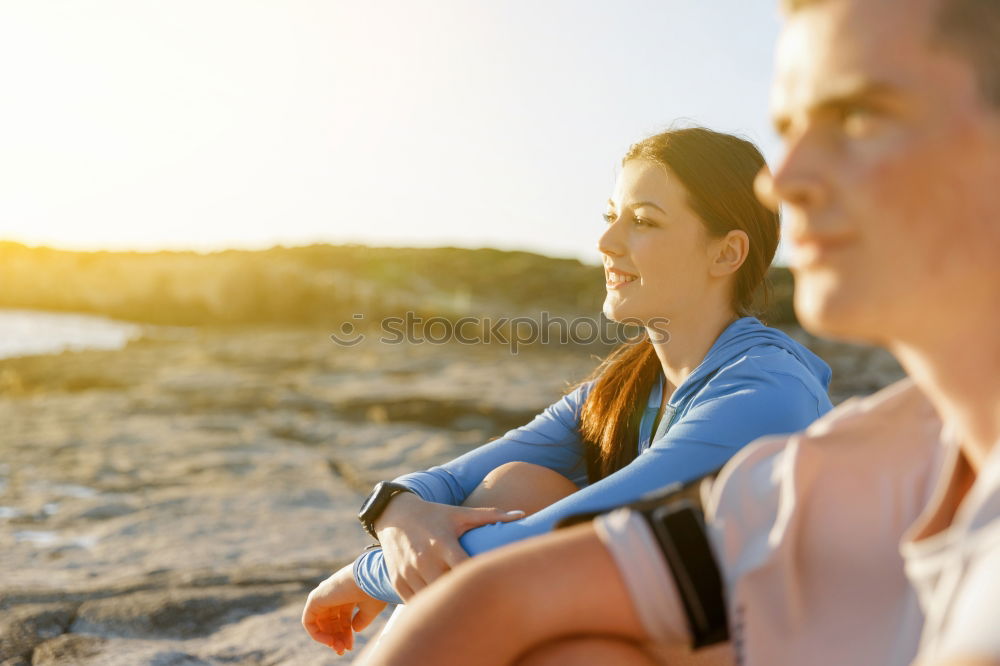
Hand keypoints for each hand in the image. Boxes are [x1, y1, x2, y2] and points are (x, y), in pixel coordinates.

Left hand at [302, 563, 387, 654]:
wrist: (370, 578)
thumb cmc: (374, 591)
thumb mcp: (370, 610)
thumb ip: (361, 620)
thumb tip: (354, 629)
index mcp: (349, 594)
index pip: (343, 618)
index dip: (346, 635)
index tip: (350, 647)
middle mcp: (336, 594)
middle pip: (332, 622)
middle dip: (337, 638)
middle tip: (342, 651)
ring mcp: (324, 595)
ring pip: (321, 623)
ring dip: (328, 638)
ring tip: (338, 648)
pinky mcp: (315, 598)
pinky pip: (309, 621)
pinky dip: (316, 634)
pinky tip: (329, 641)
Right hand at [374, 492, 524, 600]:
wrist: (395, 515)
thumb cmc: (435, 515)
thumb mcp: (460, 514)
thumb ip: (491, 516)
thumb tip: (522, 514)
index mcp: (443, 543)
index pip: (463, 568)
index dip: (478, 579)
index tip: (493, 586)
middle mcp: (424, 559)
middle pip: (446, 588)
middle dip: (462, 597)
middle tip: (482, 607)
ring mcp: (408, 572)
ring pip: (429, 600)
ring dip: (444, 606)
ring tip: (464, 612)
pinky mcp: (397, 581)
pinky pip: (414, 603)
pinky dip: (427, 607)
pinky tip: (441, 609)